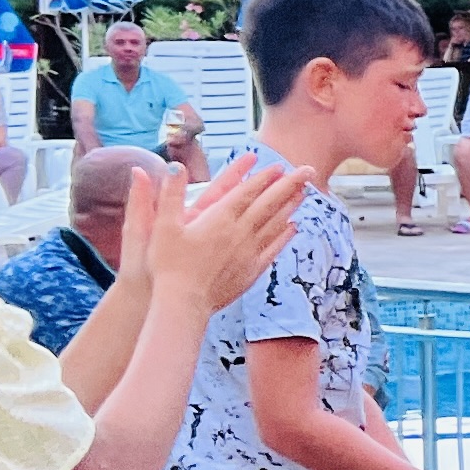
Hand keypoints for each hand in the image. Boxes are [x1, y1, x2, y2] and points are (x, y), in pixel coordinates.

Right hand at [138, 156, 307, 314]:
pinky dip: (285, 235)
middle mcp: (240, 233)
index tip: (280, 165)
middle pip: (269, 204)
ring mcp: (249, 253)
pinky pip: (273, 249)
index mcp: (219, 219)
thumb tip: (174, 166)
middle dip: (290, 184)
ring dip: (291, 206)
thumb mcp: (162, 225)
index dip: (264, 177)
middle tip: (308, 170)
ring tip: (305, 192)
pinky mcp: (251, 271)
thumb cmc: (168, 265)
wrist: (184, 303)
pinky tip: (293, 227)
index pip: (247, 192)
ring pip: (276, 224)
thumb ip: (170, 194)